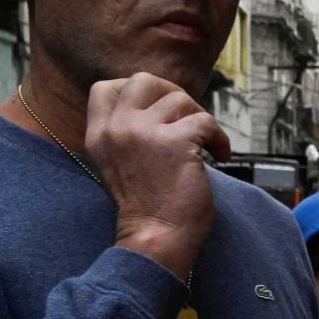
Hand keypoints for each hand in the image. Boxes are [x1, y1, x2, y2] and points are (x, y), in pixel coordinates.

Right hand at [85, 74, 225, 275]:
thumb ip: (128, 135)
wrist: (155, 238)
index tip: (157, 108)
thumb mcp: (119, 164)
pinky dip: (220, 138)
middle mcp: (116, 129)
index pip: (104, 88)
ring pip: (180, 99)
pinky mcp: (174, 141)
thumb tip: (161, 108)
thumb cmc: (146, 209)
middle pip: (143, 80)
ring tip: (207, 145)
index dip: (135, 90)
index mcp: (98, 135)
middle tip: (187, 117)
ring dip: (200, 119)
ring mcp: (143, 132)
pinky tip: (220, 156)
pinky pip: (206, 121)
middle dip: (171, 92)